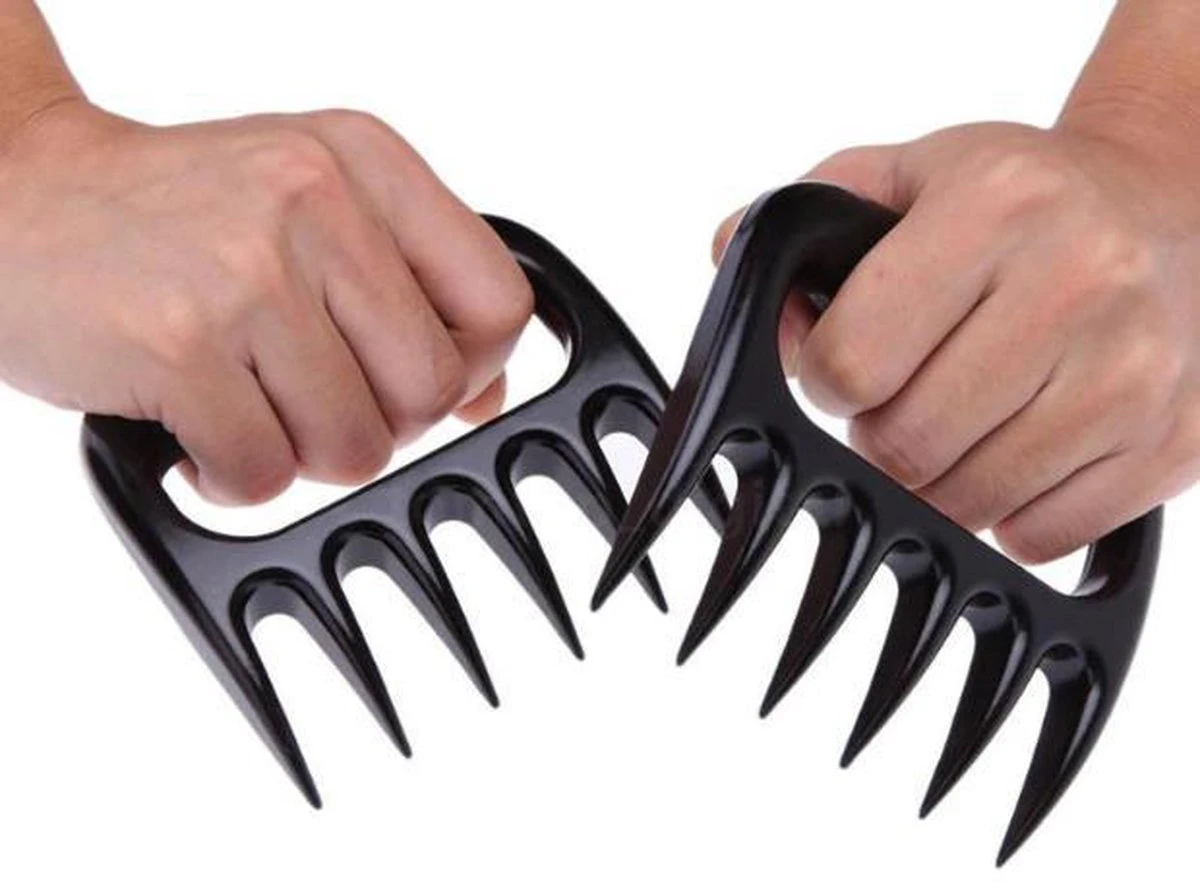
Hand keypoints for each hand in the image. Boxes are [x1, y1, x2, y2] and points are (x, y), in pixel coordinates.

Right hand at [0, 100, 531, 502]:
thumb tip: (488, 397)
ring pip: (354, 448)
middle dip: (375, 424)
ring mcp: (249, 272)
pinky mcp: (180, 342)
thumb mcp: (313, 209)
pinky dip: (231, 478)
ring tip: (246, 405)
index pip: (500, 305)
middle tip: (306, 398)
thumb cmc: (173, 214)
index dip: (469, 370)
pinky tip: (197, 432)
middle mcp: (318, 203)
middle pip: (429, 394)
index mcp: (367, 165)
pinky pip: (263, 476)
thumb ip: (410, 294)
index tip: (411, 380)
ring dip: (298, 454)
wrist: (14, 195)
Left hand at [713, 120, 1199, 562]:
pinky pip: (1037, 535)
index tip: (847, 369)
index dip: (827, 380)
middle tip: (903, 398)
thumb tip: (726, 256)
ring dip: (937, 478)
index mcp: (996, 206)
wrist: (1180, 210)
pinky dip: (1006, 509)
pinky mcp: (1171, 445)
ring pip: (968, 503)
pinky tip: (1019, 445)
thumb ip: (813, 211)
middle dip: (878, 436)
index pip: (851, 360)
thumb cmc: (1028, 201)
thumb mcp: (915, 172)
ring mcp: (1134, 372)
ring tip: (960, 417)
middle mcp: (1078, 283)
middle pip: (905, 444)